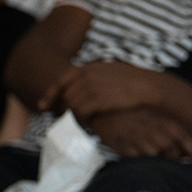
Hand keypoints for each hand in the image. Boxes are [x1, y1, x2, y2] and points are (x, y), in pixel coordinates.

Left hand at [39, 61, 174, 119]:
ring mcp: (91, 85)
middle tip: (67, 121)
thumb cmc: (133, 83)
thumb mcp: (110, 72)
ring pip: (71, 104)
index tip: (42, 105)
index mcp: (88, 67)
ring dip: (74, 116)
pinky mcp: (97, 98)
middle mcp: (86, 74)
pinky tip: (89, 124)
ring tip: (82, 124)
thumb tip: (79, 85)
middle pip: (65, 95)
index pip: (61, 80)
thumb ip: (93, 76)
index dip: (50, 94)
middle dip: (63, 109)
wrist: (150, 87)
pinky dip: (82, 120)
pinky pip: (80, 112)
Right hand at [88, 109, 191, 166]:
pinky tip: (132, 149)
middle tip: (162, 155)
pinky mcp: (125, 147)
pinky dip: (138, 158)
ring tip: (143, 148)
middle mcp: (154, 130)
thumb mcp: (155, 119)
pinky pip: (139, 160)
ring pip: (156, 158)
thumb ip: (173, 134)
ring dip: (153, 158)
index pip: (187, 139)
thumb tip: (188, 155)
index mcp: (164, 121)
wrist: (104, 114)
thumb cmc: (133, 118)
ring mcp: (139, 139)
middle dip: (171, 158)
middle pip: (173, 154)